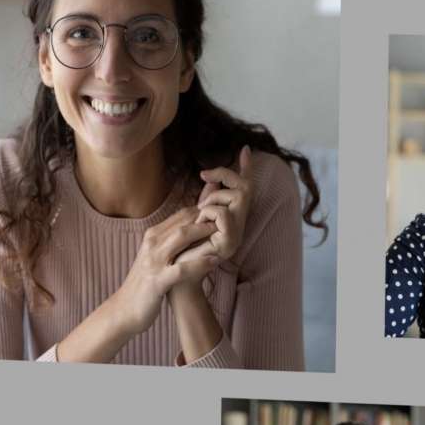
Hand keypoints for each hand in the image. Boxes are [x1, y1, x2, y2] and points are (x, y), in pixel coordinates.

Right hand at [115, 203, 222, 332]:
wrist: (125, 309)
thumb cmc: (145, 283)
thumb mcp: (154, 257)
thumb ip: (169, 241)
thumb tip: (192, 229)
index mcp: (152, 236)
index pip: (180, 215)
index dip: (202, 212)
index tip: (220, 216)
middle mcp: (151, 245)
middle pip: (183, 222)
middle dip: (206, 219)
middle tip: (227, 221)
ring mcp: (153, 262)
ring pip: (181, 238)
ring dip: (204, 234)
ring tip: (223, 235)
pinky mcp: (157, 281)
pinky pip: (181, 269)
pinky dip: (199, 264)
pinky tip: (214, 262)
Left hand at [194, 145, 254, 265]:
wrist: (177, 275)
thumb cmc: (183, 247)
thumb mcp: (194, 215)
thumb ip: (205, 197)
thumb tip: (210, 178)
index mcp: (232, 216)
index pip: (245, 188)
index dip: (246, 168)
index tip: (245, 149)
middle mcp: (240, 223)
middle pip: (245, 187)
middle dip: (224, 176)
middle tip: (203, 175)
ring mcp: (237, 233)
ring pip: (233, 198)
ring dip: (210, 202)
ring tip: (198, 218)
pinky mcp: (231, 242)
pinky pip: (222, 213)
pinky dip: (207, 214)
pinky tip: (199, 225)